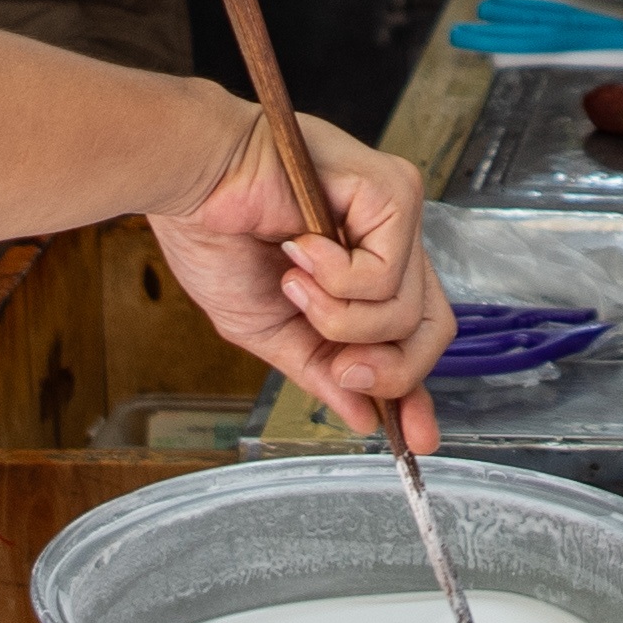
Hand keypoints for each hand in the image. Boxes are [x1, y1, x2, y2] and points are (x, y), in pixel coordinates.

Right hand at [150, 107, 452, 449]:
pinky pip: (387, 276)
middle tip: (338, 364)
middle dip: (384, 368)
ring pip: (405, 312)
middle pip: (432, 330)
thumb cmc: (220, 237)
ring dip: (337, 316)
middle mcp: (392, 240)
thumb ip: (320, 370)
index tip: (415, 439)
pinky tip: (300, 247)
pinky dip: (336, 279)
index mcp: (366, 268)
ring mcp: (398, 214)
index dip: (417, 388)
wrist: (190, 184)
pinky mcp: (394, 190)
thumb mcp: (271, 329)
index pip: (417, 334)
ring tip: (293, 280)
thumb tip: (363, 418)